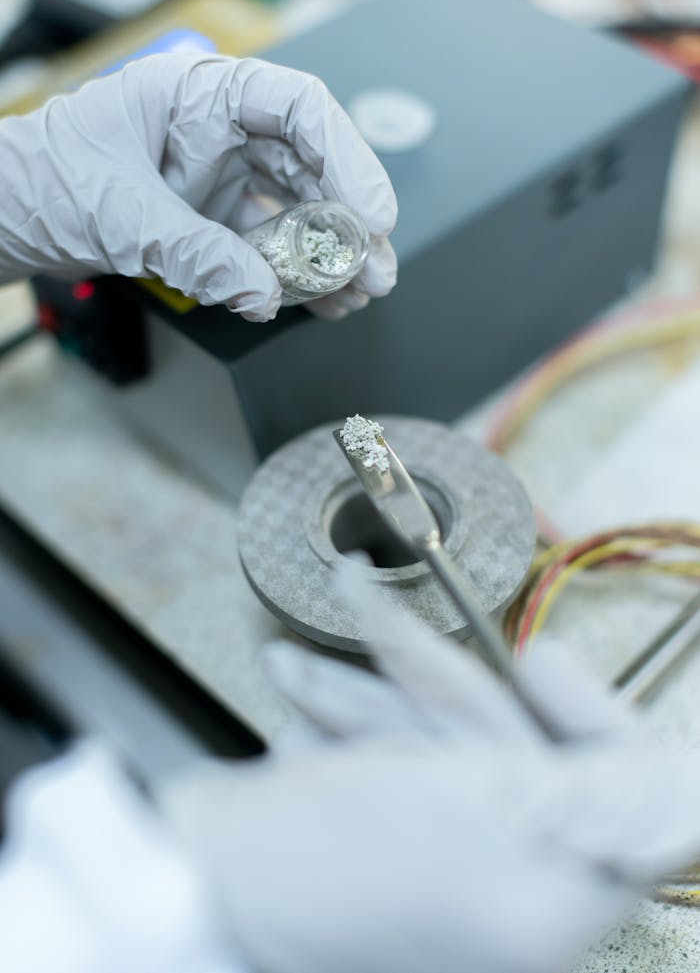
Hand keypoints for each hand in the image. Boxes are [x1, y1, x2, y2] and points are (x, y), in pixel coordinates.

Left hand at [0, 54, 396, 321]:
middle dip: (348, 219)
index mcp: (198, 94)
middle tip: (373, 267)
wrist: (2, 220)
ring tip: (355, 293)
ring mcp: (217, 178)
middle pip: (309, 165)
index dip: (345, 156)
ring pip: (294, 210)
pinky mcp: (209, 221)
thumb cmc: (40, 182)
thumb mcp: (123, 213)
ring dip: (329, 255)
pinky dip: (292, 275)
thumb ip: (197, 254)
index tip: (369, 210)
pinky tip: (315, 300)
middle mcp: (217, 132)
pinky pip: (265, 247)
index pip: (297, 108)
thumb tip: (261, 292)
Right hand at [159, 564, 699, 972]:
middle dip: (439, 683)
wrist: (192, 884)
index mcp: (552, 899)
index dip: (589, 716)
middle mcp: (515, 886)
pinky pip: (404, 754)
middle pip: (519, 747)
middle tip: (371, 619)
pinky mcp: (399, 834)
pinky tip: (304, 690)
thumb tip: (687, 788)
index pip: (624, 796)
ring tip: (316, 648)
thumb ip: (592, 798)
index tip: (537, 657)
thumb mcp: (469, 808)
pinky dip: (359, 717)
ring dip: (381, 688)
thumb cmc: (325, 853)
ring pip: (449, 738)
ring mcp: (454, 861)